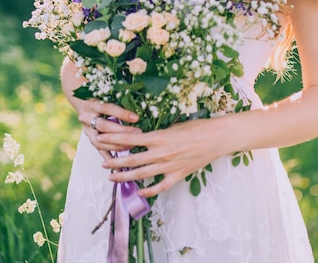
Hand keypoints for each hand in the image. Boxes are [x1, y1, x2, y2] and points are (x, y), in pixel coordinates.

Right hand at [77, 100, 141, 161]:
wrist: (83, 103)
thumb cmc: (99, 98)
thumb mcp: (107, 96)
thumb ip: (120, 102)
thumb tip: (137, 111)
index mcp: (92, 104)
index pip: (108, 108)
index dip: (122, 114)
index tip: (136, 118)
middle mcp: (87, 117)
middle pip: (104, 126)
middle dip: (122, 132)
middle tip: (137, 133)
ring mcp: (87, 130)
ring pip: (100, 141)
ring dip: (117, 145)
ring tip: (132, 146)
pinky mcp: (90, 139)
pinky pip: (99, 151)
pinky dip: (109, 159)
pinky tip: (119, 164)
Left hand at [98, 114, 228, 197]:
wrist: (216, 137)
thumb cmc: (197, 126)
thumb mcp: (174, 125)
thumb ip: (158, 133)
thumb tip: (144, 136)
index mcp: (159, 136)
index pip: (129, 139)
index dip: (113, 139)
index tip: (100, 138)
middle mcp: (161, 153)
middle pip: (132, 159)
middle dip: (114, 161)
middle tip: (102, 162)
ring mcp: (169, 166)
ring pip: (142, 174)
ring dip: (126, 177)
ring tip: (113, 177)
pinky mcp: (178, 175)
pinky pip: (160, 186)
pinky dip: (149, 191)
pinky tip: (139, 193)